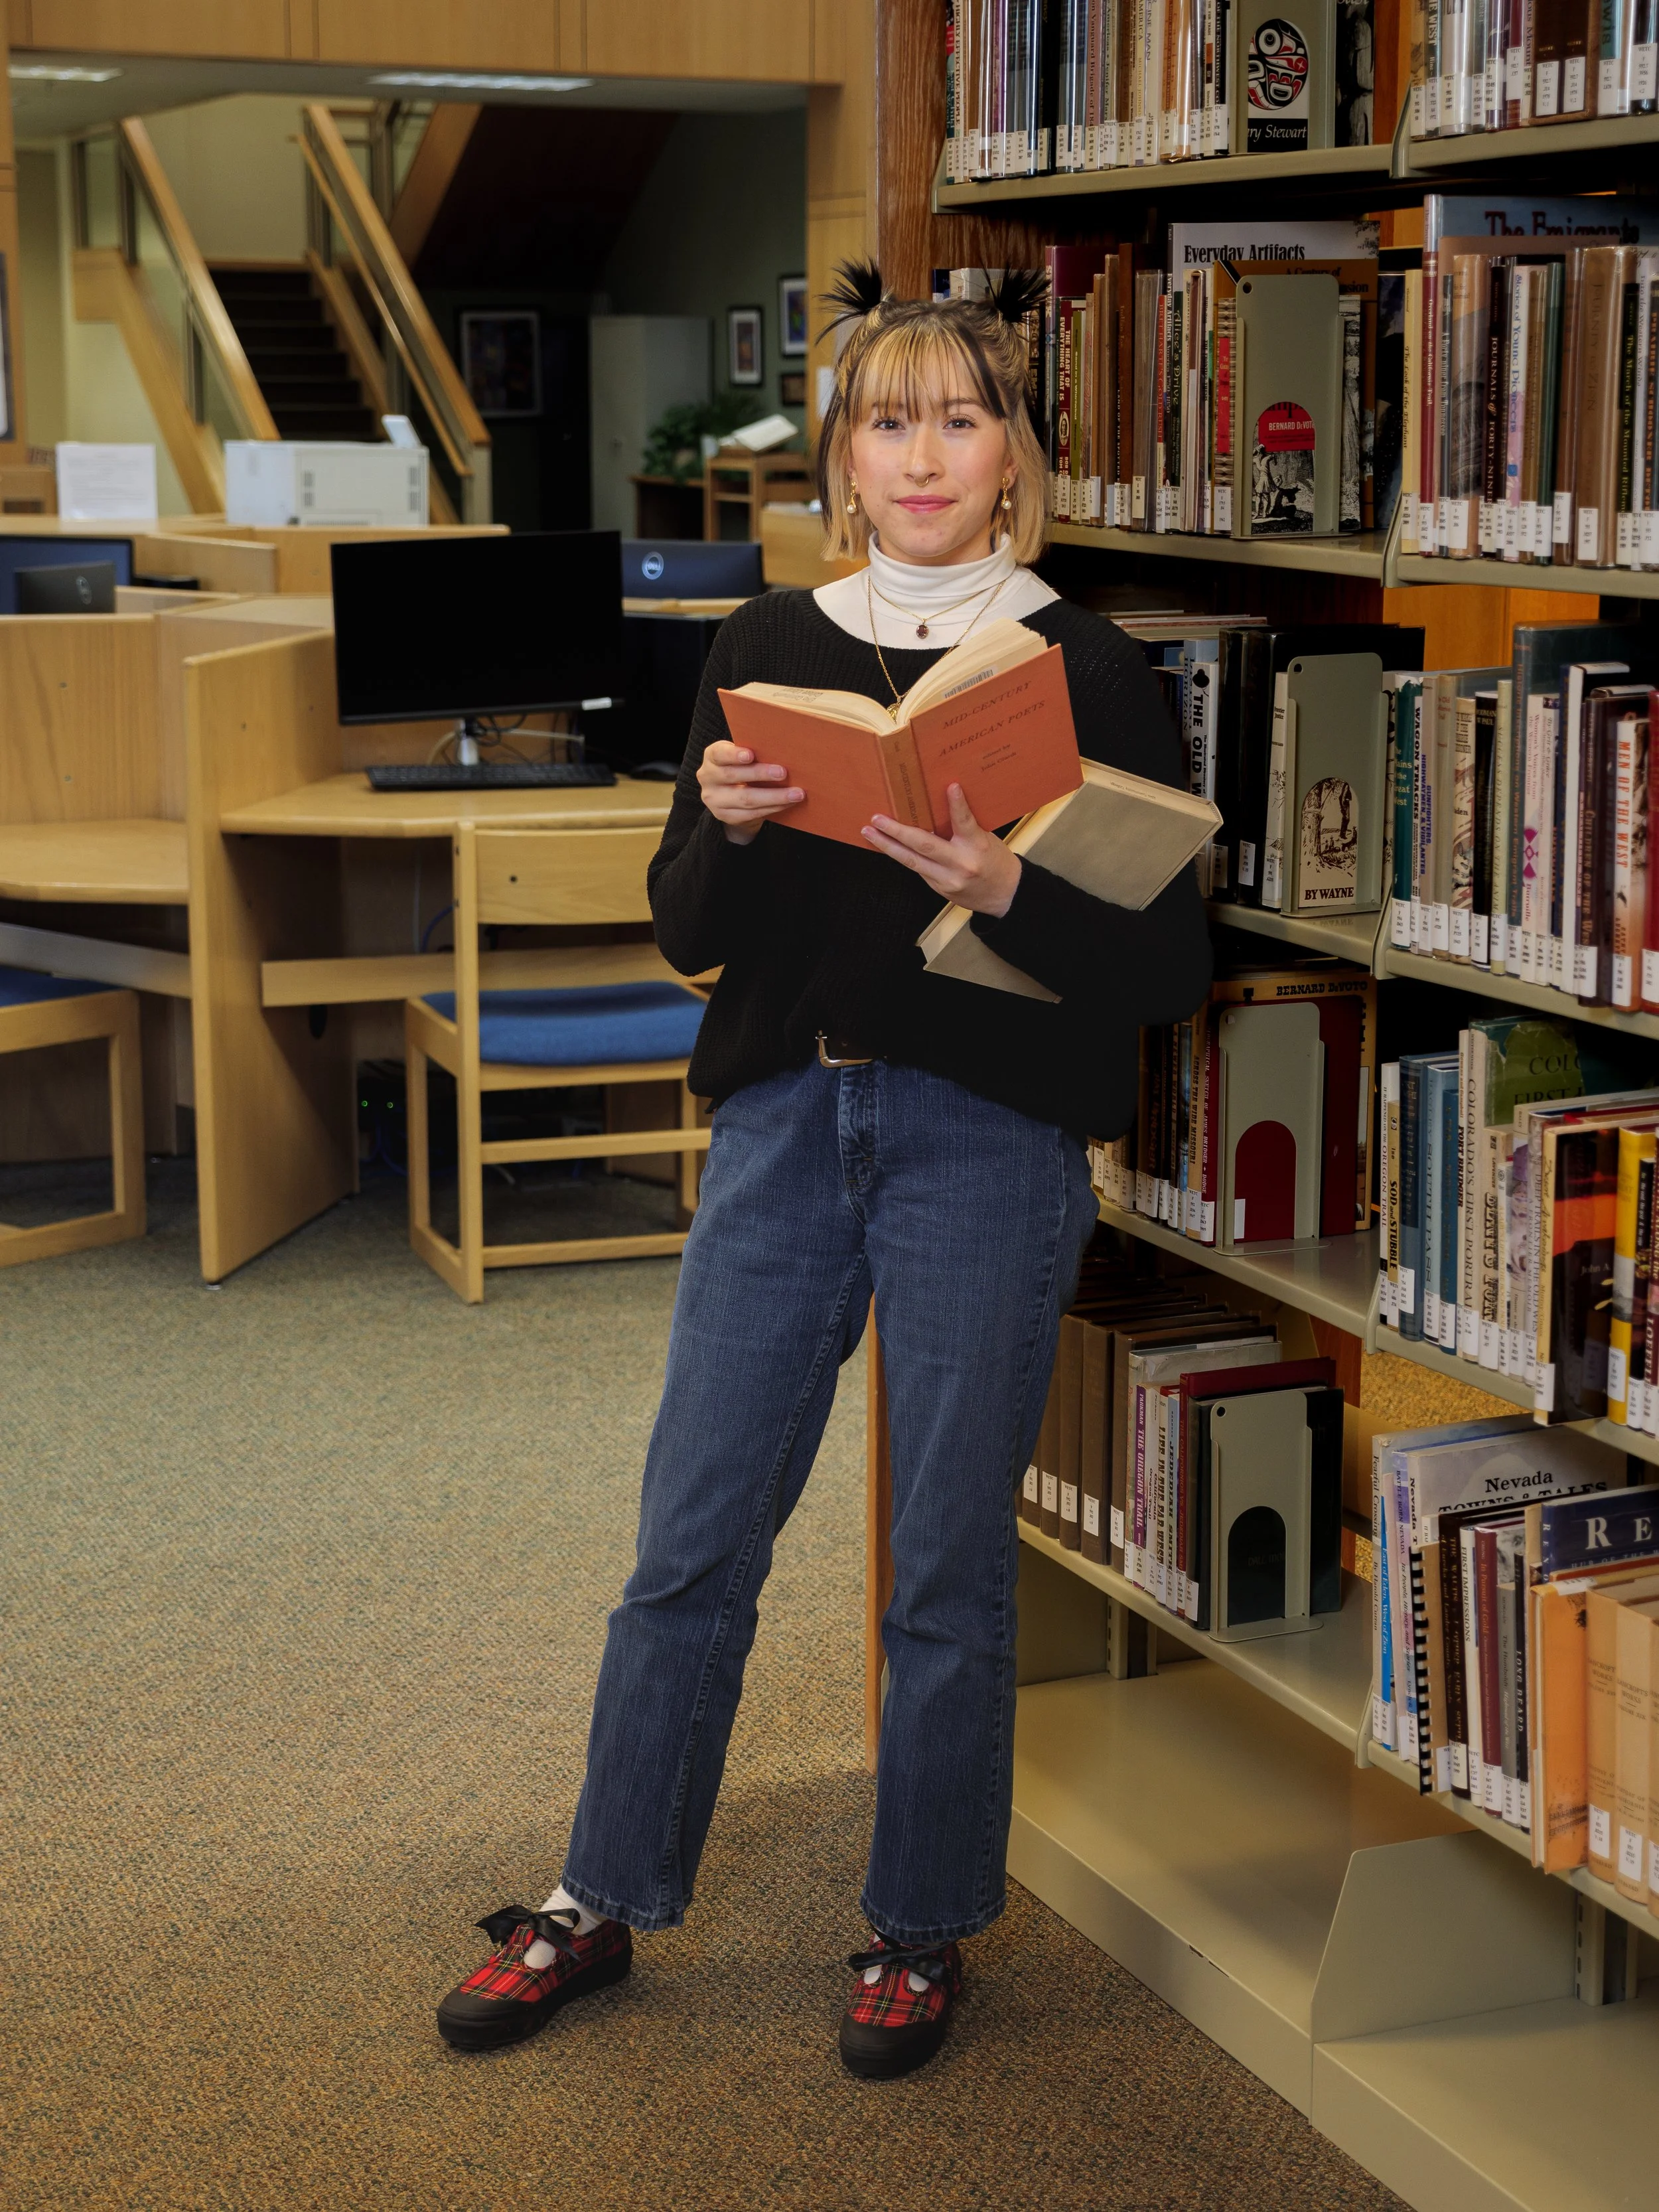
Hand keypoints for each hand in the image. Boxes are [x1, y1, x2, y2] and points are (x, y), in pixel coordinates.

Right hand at [697, 739, 802, 844]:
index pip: (719, 754)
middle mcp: (708, 778)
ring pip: (745, 799)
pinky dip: (773, 808)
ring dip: (774, 796)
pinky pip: (751, 813)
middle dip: (760, 774)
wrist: (731, 797)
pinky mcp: (725, 816)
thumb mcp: (741, 757)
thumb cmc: (742, 768)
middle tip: (783, 772)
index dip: (733, 754)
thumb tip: (783, 750)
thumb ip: (753, 753)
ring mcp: (714, 800)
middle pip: (733, 776)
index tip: (751, 754)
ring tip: (796, 793)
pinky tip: (788, 803)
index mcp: (712, 757)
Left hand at [860, 783, 1021, 915]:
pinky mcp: (940, 889)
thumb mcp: (986, 839)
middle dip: (897, 831)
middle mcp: (961, 864)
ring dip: (888, 846)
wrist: (1005, 895)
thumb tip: (938, 807)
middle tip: (877, 819)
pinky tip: (887, 846)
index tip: (951, 787)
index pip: (966, 822)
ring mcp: (948, 879)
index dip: (957, 805)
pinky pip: (917, 869)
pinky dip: (902, 856)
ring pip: (912, 861)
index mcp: (977, 846)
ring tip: (870, 833)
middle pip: (924, 844)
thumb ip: (964, 828)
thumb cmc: (995, 862)